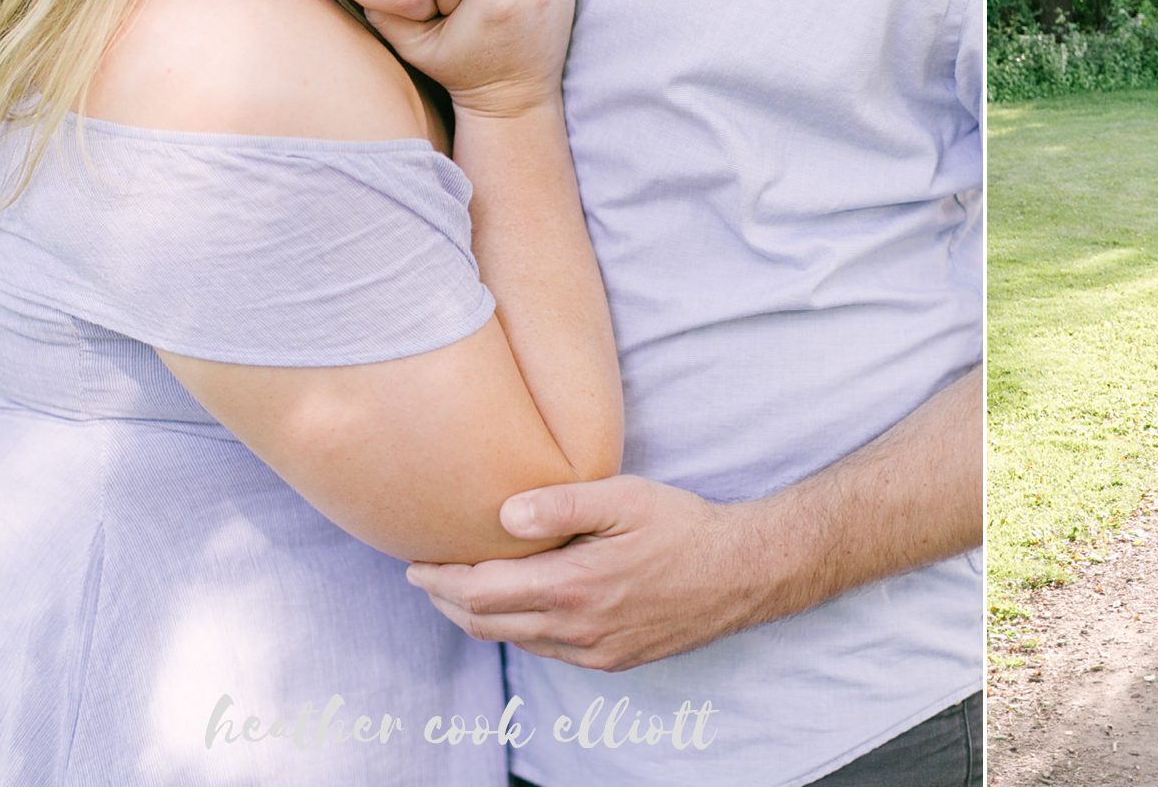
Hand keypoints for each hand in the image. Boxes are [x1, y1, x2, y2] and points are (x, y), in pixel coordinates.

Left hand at [405, 476, 773, 671]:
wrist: (742, 573)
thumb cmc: (685, 527)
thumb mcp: (627, 497)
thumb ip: (563, 503)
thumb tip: (504, 512)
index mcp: (574, 585)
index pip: (480, 592)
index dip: (439, 580)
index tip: (416, 561)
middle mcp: (577, 628)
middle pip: (485, 622)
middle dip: (446, 600)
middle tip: (425, 575)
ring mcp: (594, 650)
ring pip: (515, 640)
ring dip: (478, 617)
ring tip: (461, 589)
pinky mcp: (612, 660)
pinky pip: (548, 650)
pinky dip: (519, 629)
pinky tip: (520, 606)